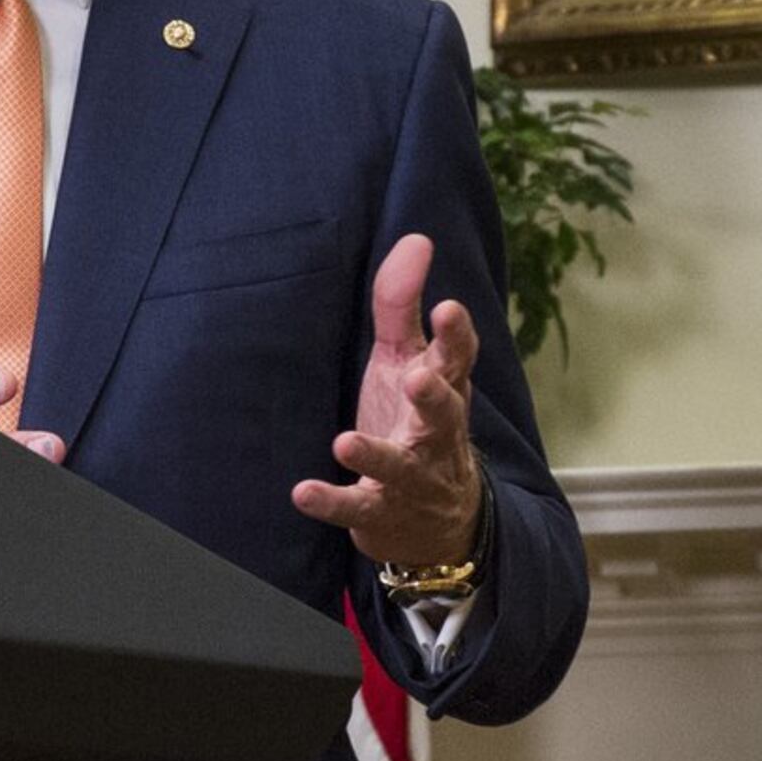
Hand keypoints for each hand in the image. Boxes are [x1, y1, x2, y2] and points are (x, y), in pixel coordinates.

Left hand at [292, 234, 485, 566]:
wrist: (433, 522)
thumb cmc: (414, 421)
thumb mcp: (407, 361)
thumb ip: (403, 305)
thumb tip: (418, 238)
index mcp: (444, 390)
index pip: (458, 360)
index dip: (456, 336)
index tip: (449, 306)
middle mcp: (436, 435)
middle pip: (444, 416)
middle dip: (434, 398)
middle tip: (418, 378)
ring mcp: (410, 478)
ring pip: (400, 468)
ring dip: (376, 455)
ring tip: (345, 442)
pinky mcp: (380, 513)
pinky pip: (356, 508)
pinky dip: (332, 502)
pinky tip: (302, 491)